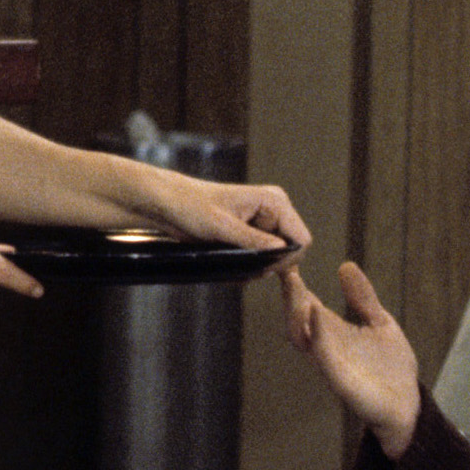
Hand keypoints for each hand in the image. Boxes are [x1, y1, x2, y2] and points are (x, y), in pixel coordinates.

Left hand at [141, 172, 311, 255]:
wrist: (168, 202)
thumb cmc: (191, 205)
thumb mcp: (221, 226)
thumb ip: (254, 240)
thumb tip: (282, 252)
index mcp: (274, 201)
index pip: (301, 239)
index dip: (288, 259)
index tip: (264, 268)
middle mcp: (275, 211)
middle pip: (292, 252)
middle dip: (270, 264)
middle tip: (243, 267)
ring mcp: (265, 223)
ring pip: (276, 258)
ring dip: (257, 266)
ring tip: (231, 260)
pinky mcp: (253, 234)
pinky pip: (262, 257)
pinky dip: (249, 265)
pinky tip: (229, 260)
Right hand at [282, 260, 419, 460]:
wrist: (407, 403)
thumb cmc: (390, 367)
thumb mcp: (379, 322)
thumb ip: (363, 298)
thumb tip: (345, 266)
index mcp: (332, 332)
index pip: (306, 305)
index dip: (296, 284)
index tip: (289, 260)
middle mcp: (325, 348)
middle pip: (296, 320)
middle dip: (289, 296)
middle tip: (286, 270)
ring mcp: (330, 364)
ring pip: (302, 337)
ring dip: (297, 312)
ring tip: (296, 286)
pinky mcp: (341, 381)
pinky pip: (323, 357)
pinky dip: (318, 336)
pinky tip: (317, 314)